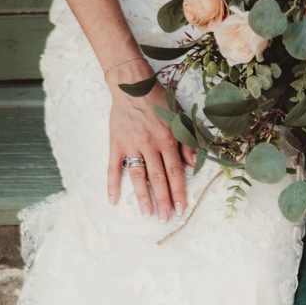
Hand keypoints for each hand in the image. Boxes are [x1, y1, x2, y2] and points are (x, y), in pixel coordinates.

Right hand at [106, 58, 194, 220]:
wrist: (133, 86)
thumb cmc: (158, 101)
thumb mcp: (180, 117)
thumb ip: (187, 141)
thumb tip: (193, 164)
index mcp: (167, 139)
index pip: (175, 172)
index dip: (178, 192)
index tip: (180, 208)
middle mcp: (150, 144)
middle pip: (158, 178)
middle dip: (163, 200)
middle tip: (165, 218)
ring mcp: (131, 145)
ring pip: (138, 176)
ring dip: (142, 196)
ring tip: (146, 213)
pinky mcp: (116, 143)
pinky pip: (113, 167)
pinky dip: (112, 184)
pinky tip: (114, 200)